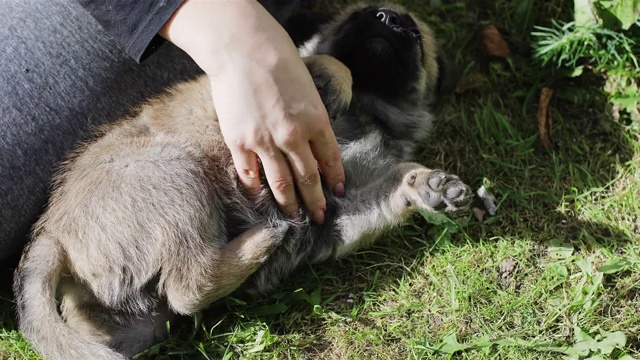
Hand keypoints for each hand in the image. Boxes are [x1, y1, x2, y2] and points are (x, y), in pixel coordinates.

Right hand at [160, 0, 344, 223]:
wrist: (242, 49)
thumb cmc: (278, 61)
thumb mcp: (308, 90)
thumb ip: (312, 120)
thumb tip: (313, 145)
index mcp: (316, 120)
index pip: (331, 158)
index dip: (336, 178)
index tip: (339, 192)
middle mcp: (293, 137)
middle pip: (308, 178)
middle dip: (316, 201)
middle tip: (320, 217)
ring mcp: (265, 143)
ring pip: (281, 184)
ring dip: (290, 205)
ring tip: (295, 219)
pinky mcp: (239, 143)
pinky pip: (250, 175)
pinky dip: (257, 191)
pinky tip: (261, 201)